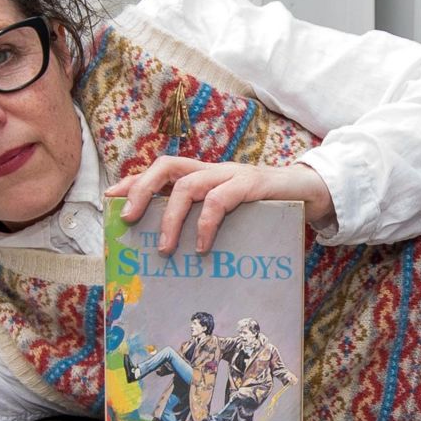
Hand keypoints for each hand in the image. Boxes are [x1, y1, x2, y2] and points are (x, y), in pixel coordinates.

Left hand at [107, 158, 334, 253]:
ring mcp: (233, 174)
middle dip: (142, 190)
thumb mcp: (230, 214)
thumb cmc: (265, 209)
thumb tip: (174, 253)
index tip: (110, 198)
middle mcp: (214, 170)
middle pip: (168, 166)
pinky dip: (206, 223)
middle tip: (128, 219)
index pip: (162, 170)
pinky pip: (221, 199)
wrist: (310, 193)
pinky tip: (202, 246)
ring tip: (166, 248)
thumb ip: (205, 222)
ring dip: (170, 217)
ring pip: (189, 185)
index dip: (134, 181)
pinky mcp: (252, 184)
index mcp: (205, 175)